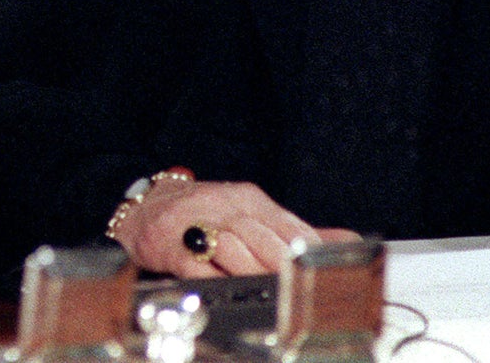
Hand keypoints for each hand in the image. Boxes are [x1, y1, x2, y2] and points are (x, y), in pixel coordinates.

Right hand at [115, 176, 357, 276]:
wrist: (145, 207)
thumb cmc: (203, 213)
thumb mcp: (249, 212)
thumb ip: (294, 229)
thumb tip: (345, 241)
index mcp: (247, 198)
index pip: (285, 223)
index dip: (306, 250)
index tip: (320, 270)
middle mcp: (222, 206)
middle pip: (260, 236)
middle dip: (281, 264)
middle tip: (298, 286)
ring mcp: (194, 224)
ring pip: (230, 248)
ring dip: (251, 273)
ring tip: (268, 291)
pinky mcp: (170, 245)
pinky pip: (196, 264)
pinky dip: (214, 280)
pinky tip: (228, 290)